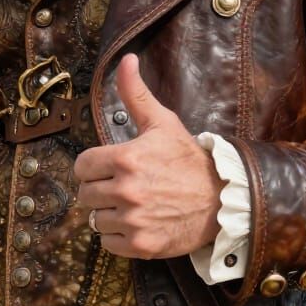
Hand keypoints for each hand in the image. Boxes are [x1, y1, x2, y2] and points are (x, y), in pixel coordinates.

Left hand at [72, 54, 222, 259]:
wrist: (224, 200)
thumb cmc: (188, 160)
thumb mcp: (162, 123)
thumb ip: (136, 94)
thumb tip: (127, 60)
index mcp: (126, 158)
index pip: (81, 166)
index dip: (93, 167)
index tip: (109, 168)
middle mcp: (126, 190)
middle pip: (85, 194)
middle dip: (100, 189)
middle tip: (123, 187)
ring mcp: (134, 220)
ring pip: (96, 219)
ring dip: (110, 213)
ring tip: (133, 205)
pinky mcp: (142, 245)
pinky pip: (108, 242)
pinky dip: (118, 236)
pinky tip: (137, 223)